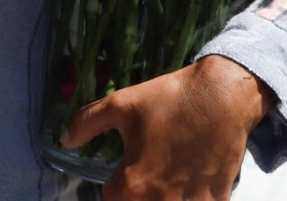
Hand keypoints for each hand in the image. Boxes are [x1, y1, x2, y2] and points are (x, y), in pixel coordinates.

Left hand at [63, 56, 272, 200]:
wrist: (222, 97)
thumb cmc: (169, 99)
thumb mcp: (121, 104)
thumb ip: (87, 123)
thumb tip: (64, 140)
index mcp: (133, 184)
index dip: (111, 189)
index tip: (118, 175)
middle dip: (134, 195)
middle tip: (142, 174)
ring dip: (159, 197)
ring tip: (161, 179)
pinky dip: (188, 199)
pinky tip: (186, 184)